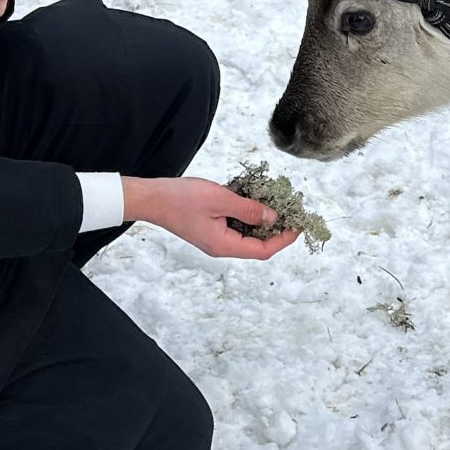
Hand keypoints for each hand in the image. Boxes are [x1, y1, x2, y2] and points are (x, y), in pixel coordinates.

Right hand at [123, 176, 297, 260]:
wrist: (151, 198)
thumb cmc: (181, 198)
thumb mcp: (221, 200)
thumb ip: (248, 210)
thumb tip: (272, 219)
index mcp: (224, 246)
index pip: (263, 250)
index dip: (283, 240)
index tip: (298, 225)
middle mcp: (221, 247)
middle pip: (257, 246)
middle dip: (277, 231)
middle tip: (291, 212)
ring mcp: (215, 239)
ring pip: (247, 236)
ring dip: (262, 222)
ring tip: (276, 205)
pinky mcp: (210, 229)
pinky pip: (236, 227)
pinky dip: (247, 216)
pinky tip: (253, 201)